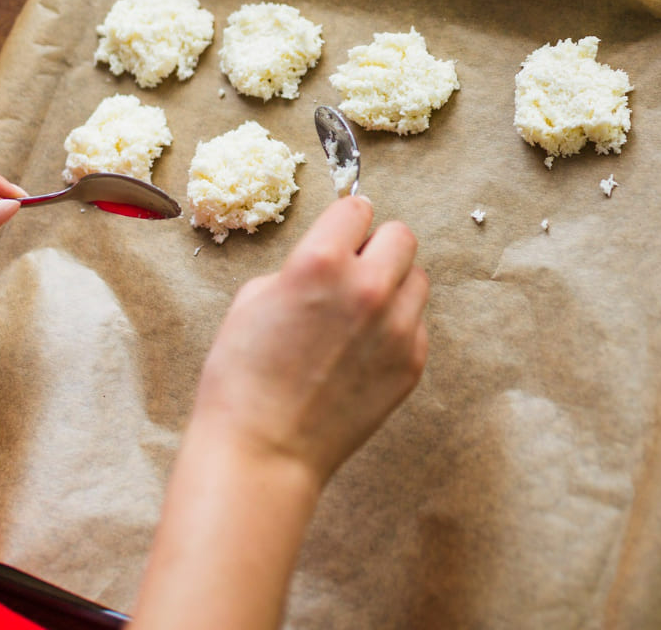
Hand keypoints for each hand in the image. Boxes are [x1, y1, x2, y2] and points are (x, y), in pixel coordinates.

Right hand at [193, 194, 429, 488]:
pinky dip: (396, 328)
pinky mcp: (412, 363)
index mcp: (322, 261)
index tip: (340, 235)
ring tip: (358, 314)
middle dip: (376, 247)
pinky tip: (362, 351)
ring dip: (393, 285)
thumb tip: (333, 259)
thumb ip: (303, 266)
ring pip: (416, 279)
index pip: (357, 209)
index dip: (344, 223)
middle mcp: (369, 287)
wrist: (263, 450)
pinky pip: (416, 324)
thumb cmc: (243, 376)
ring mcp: (398, 328)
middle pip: (401, 236)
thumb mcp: (254, 297)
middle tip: (353, 272)